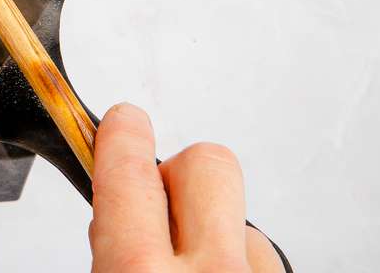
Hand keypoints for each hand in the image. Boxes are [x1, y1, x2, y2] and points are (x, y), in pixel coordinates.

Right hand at [89, 103, 283, 271]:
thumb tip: (113, 225)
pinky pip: (267, 263)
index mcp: (142, 272)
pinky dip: (243, 267)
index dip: (124, 135)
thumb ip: (113, 256)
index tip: (122, 122)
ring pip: (244, 223)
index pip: (130, 169)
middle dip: (181, 170)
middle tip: (160, 201)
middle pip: (209, 164)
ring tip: (193, 271)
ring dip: (217, 236)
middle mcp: (213, 272)